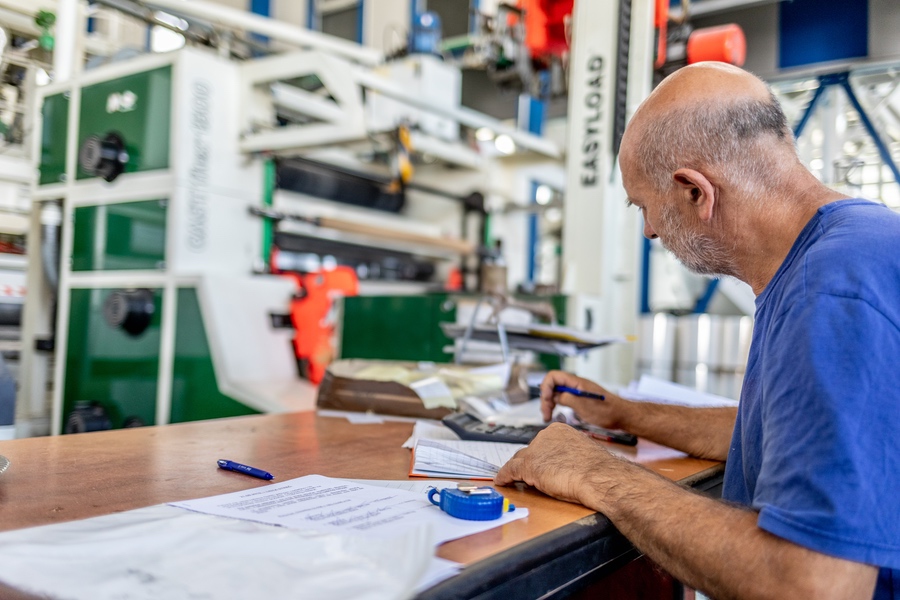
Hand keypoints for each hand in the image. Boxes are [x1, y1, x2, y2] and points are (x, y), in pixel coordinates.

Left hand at [494, 423, 617, 505]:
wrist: (599, 477)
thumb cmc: (598, 470)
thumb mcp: (582, 455)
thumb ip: (569, 455)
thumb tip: (566, 465)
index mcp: (559, 430)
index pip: (541, 443)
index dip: (540, 455)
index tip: (540, 463)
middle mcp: (544, 436)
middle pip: (529, 450)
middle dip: (528, 462)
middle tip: (528, 475)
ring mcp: (536, 450)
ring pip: (519, 460)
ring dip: (515, 470)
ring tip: (511, 478)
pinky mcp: (528, 465)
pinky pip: (510, 470)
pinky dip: (505, 476)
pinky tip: (502, 481)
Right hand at [539, 370, 623, 428]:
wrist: (622, 416)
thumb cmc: (606, 411)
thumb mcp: (584, 406)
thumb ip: (567, 398)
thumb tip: (555, 396)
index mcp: (577, 382)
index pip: (553, 376)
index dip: (546, 387)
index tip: (547, 402)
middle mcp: (576, 385)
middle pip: (553, 385)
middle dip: (546, 398)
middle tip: (546, 414)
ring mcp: (577, 392)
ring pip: (556, 393)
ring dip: (550, 403)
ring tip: (548, 416)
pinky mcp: (579, 399)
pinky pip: (563, 398)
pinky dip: (557, 405)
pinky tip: (556, 414)